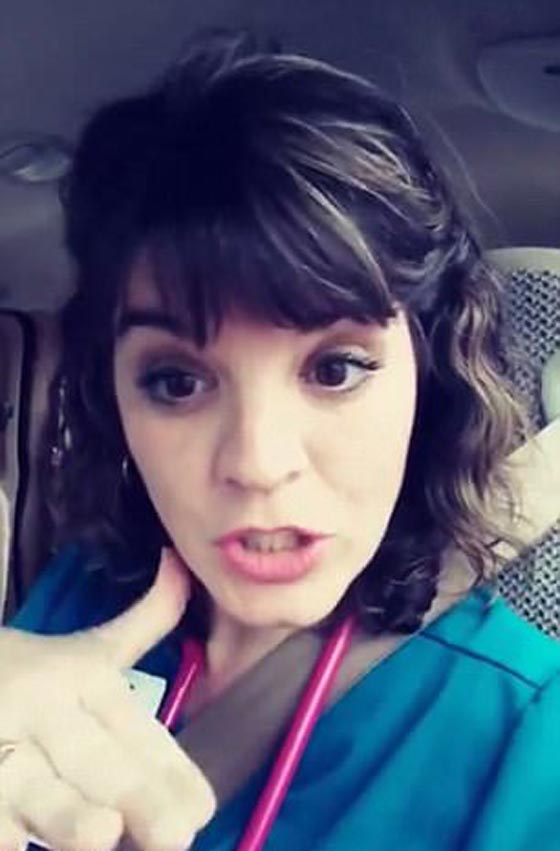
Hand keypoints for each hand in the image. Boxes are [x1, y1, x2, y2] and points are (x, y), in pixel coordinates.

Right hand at [0, 547, 215, 850]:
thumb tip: (180, 564)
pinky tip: (15, 846)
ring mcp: (2, 745)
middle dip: (135, 796)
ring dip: (66, 815)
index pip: (132, 725)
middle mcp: (45, 708)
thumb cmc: (27, 668)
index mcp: (82, 677)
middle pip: (93, 758)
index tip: (202, 808)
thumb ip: (145, 618)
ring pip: (36, 787)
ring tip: (102, 834)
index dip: (168, 769)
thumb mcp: (88, 647)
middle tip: (174, 833)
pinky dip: (2, 831)